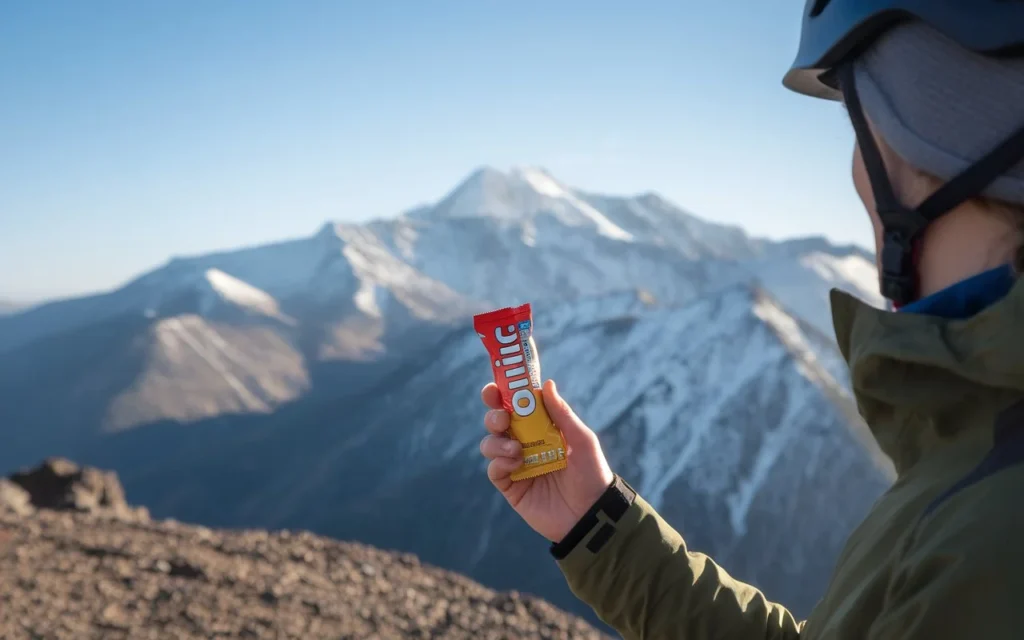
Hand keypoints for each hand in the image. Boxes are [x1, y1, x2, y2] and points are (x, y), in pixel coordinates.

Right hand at [479, 379, 614, 542]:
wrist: (590, 514)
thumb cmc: (592, 474)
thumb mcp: (581, 440)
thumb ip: (562, 414)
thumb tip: (546, 384)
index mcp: (542, 428)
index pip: (517, 406)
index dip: (503, 394)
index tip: (495, 387)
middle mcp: (525, 443)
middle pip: (497, 421)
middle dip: (493, 415)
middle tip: (502, 417)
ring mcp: (516, 465)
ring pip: (490, 443)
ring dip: (496, 441)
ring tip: (516, 449)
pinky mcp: (511, 487)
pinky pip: (493, 469)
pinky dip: (499, 462)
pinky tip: (515, 464)